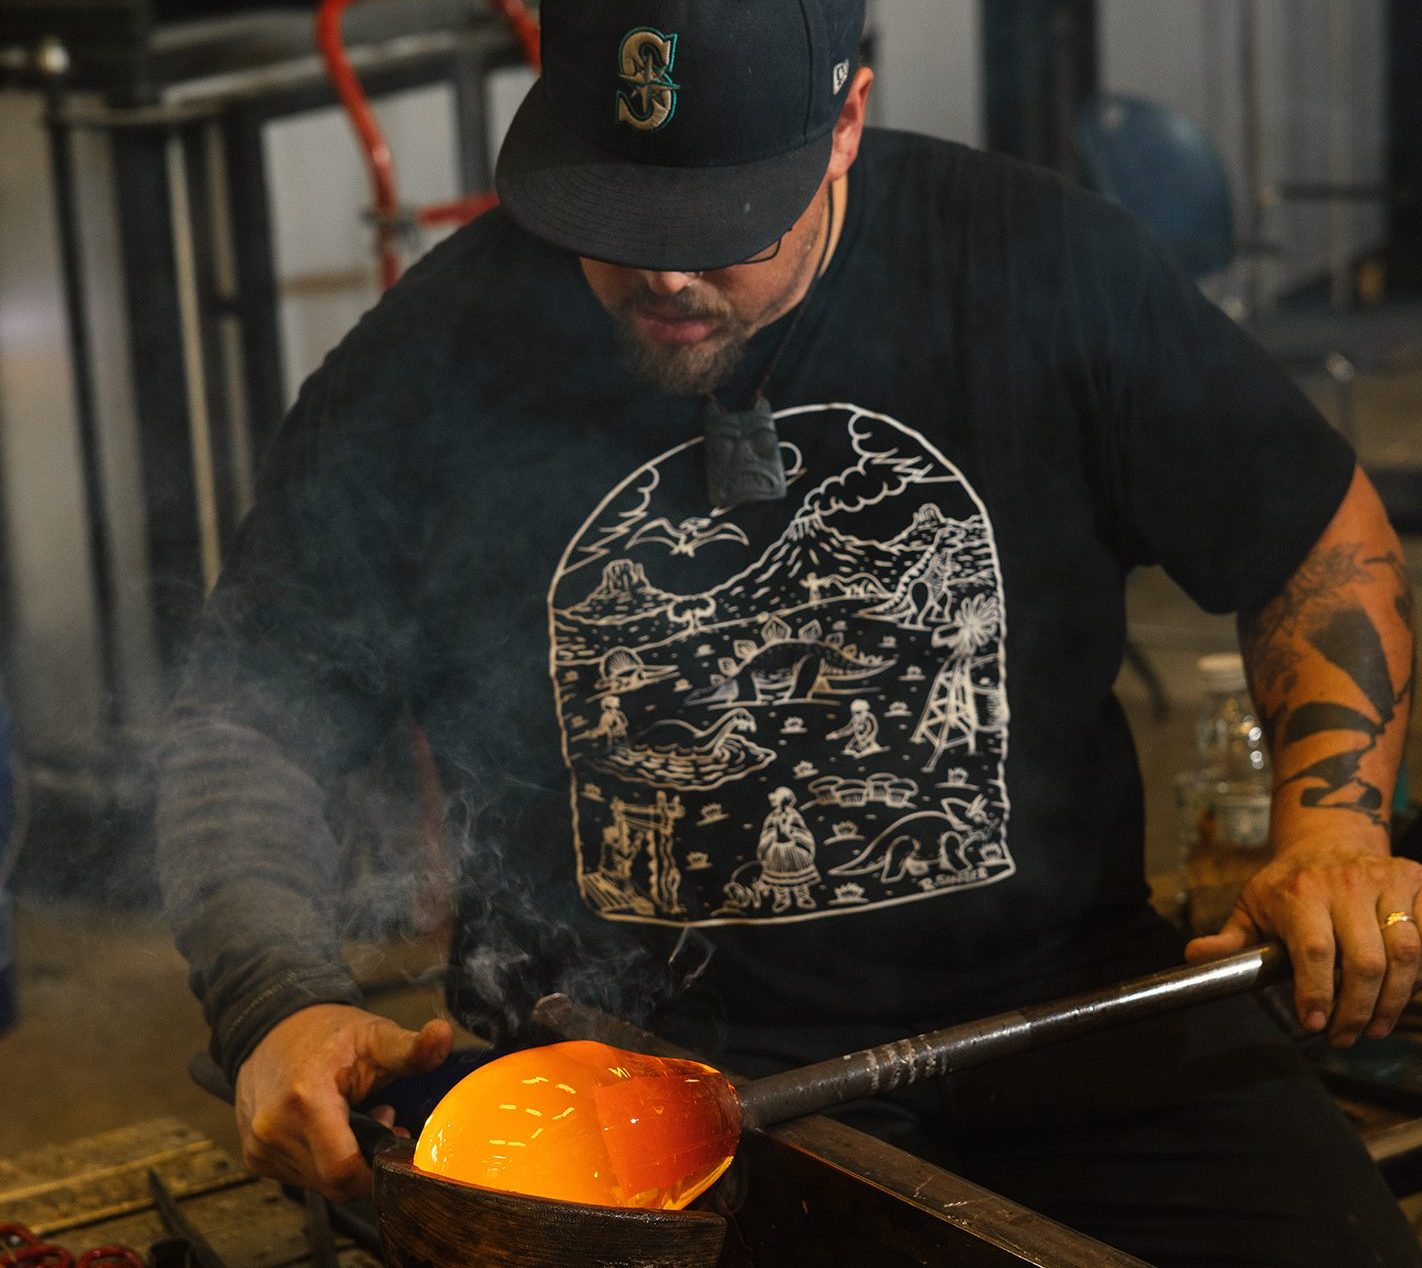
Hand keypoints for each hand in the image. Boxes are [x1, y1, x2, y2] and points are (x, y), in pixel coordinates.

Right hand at [234, 1004, 452, 1200]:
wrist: (271, 1028)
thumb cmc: (326, 1033)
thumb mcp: (374, 1035)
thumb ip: (410, 1048)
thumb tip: (442, 1035)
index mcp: (306, 1101)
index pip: (343, 1173)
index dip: (376, 1172)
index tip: (395, 1144)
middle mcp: (274, 1129)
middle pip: (334, 1182)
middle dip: (365, 1160)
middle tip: (382, 1117)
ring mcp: (259, 1146)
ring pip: (318, 1183)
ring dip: (343, 1160)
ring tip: (356, 1117)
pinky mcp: (254, 1156)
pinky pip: (300, 1176)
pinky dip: (321, 1159)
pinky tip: (330, 1126)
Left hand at [1186, 840, 1421, 1046]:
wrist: (1329, 839)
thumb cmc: (1287, 884)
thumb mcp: (1251, 905)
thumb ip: (1229, 938)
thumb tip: (1193, 955)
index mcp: (1299, 892)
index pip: (1314, 950)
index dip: (1318, 992)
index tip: (1313, 1024)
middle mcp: (1345, 884)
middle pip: (1365, 960)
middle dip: (1357, 1009)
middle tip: (1345, 1037)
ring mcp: (1386, 880)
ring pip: (1406, 953)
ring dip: (1393, 1001)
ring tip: (1373, 1026)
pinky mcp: (1417, 882)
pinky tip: (1404, 994)